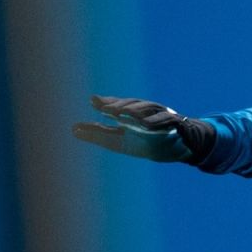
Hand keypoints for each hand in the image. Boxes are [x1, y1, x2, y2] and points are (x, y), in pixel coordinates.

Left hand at [72, 95, 213, 162]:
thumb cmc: (146, 141)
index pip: (121, 105)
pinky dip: (158, 120)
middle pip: (135, 104)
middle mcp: (149, 111)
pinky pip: (168, 120)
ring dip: (137, 111)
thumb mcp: (119, 140)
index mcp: (134, 113)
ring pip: (151, 109)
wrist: (178, 148)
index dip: (110, 103)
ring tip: (124, 115)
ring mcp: (164, 116)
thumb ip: (99, 134)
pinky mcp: (177, 124)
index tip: (94, 102)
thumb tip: (73, 128)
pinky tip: (146, 124)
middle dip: (122, 106)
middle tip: (106, 110)